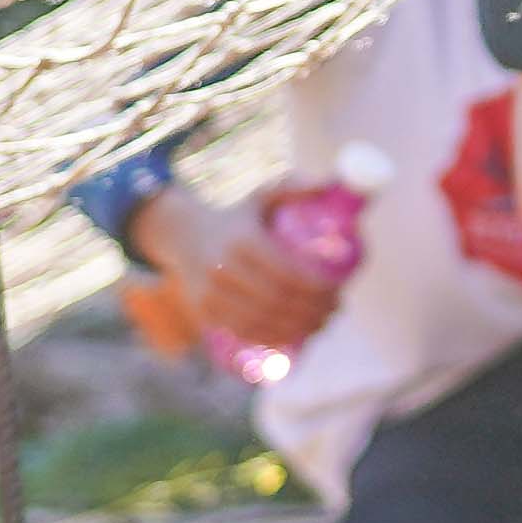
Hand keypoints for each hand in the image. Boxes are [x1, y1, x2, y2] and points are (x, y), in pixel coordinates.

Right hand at [147, 200, 343, 351]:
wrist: (183, 235)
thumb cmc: (235, 216)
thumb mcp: (261, 196)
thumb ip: (295, 188)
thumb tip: (331, 184)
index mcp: (243, 241)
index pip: (288, 274)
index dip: (317, 289)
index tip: (338, 292)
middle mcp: (224, 269)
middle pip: (278, 301)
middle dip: (313, 311)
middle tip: (335, 311)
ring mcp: (211, 294)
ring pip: (262, 321)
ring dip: (298, 329)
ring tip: (321, 324)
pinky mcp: (204, 312)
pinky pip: (243, 332)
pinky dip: (272, 338)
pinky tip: (295, 336)